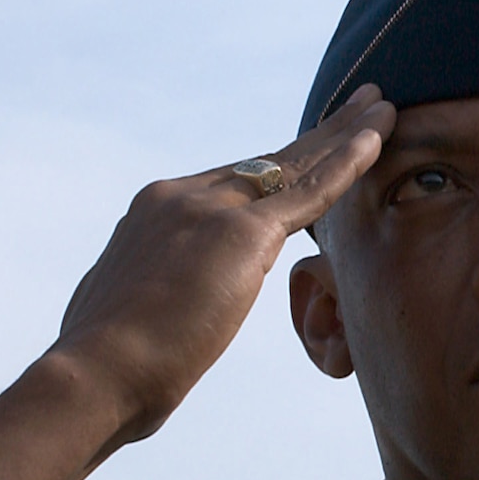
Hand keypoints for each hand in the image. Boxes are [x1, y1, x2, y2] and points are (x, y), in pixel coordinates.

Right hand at [50, 84, 395, 447]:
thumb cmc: (109, 370)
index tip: (309, 148)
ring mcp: (210, 209)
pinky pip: (310, 191)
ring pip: (295, 164)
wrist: (95, 375)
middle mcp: (181, 197)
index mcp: (155, 213)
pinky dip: (347, 162)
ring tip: (383, 108)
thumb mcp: (131, 315)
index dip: (278, 166)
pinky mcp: (241, 234)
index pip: (233, 183)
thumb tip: (154, 312)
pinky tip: (377, 138)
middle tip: (362, 104)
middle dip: (319, 134)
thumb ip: (154, 295)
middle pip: (267, 160)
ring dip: (345, 134)